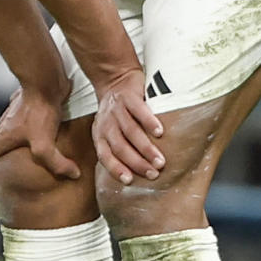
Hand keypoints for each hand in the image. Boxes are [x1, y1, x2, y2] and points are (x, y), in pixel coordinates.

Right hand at [0, 88, 81, 180]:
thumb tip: (73, 174)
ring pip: (11, 126)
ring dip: (17, 135)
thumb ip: (55, 163)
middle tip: (15, 160)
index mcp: (4, 135)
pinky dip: (29, 122)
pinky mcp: (28, 102)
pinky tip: (43, 125)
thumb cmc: (40, 112)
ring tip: (31, 144)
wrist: (45, 82)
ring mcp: (16, 111)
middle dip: (4, 150)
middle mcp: (6, 123)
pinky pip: (25, 115)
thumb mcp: (44, 144)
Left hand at [91, 68, 165, 184]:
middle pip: (120, 147)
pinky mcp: (129, 97)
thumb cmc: (117, 113)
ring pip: (130, 132)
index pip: (105, 156)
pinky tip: (160, 132)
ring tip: (160, 160)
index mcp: (99, 135)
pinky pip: (139, 111)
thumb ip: (117, 148)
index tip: (129, 180)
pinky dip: (149, 122)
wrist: (115, 79)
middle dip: (137, 163)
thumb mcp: (109, 131)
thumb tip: (136, 173)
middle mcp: (106, 124)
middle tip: (153, 173)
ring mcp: (117, 110)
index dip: (116, 169)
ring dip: (146, 148)